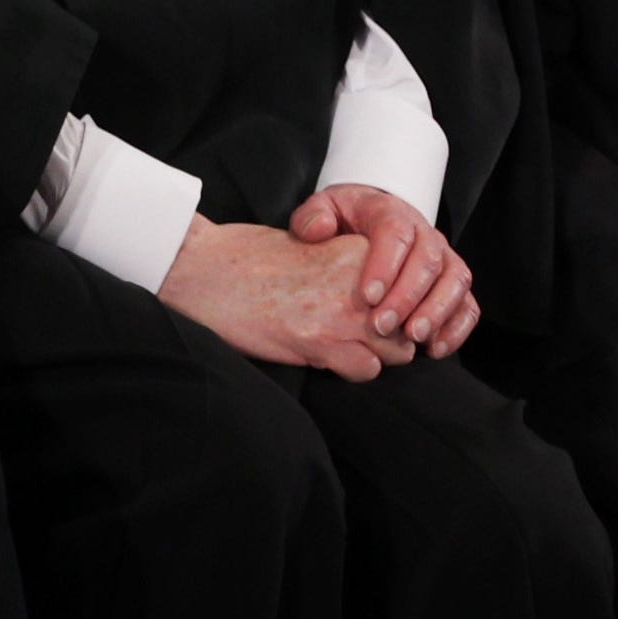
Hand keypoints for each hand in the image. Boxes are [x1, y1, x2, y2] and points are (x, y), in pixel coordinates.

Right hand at [161, 217, 401, 378]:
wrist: (206, 270)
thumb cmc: (253, 259)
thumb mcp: (315, 247)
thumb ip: (351, 268)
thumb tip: (382, 298)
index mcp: (359, 251)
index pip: (412, 286)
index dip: (399, 304)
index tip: (382, 310)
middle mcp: (360, 282)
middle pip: (412, 320)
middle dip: (396, 333)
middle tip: (367, 334)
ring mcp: (343, 314)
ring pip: (399, 350)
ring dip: (380, 354)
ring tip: (349, 347)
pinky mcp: (320, 344)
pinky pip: (368, 371)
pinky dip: (355, 370)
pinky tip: (330, 358)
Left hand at [286, 182, 476, 357]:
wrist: (371, 222)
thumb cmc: (345, 222)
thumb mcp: (324, 211)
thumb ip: (311, 217)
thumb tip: (318, 229)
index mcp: (392, 213)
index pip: (396, 233)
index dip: (385, 265)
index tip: (366, 297)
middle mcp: (425, 234)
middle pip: (429, 260)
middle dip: (408, 296)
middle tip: (381, 326)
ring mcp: (445, 259)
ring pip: (456, 280)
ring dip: (438, 311)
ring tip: (413, 337)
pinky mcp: (454, 285)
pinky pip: (468, 305)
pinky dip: (457, 328)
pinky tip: (435, 349)